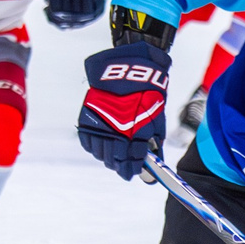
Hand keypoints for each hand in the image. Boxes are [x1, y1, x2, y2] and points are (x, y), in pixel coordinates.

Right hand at [78, 41, 169, 179]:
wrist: (128, 69)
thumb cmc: (147, 92)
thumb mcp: (157, 118)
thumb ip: (154, 142)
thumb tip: (156, 160)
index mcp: (135, 133)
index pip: (132, 161)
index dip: (133, 170)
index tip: (133, 174)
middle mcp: (115, 131)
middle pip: (114, 160)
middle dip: (120, 167)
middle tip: (124, 169)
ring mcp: (100, 125)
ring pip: (100, 153)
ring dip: (107, 158)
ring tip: (113, 158)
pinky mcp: (88, 118)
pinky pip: (87, 141)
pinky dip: (94, 147)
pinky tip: (101, 146)